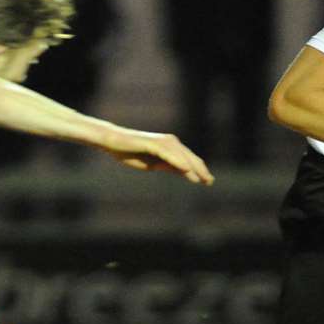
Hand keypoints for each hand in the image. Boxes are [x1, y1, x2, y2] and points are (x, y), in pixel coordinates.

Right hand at [98, 128, 214, 185]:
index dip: (199, 170)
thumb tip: (184, 171)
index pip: (188, 159)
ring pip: (182, 156)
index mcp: (170, 147)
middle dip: (201, 170)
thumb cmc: (130, 152)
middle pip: (189, 157)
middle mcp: (169, 142)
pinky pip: (169, 154)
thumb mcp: (152, 163)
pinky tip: (187, 170)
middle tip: (210, 182)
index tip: (208, 181)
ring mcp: (162, 142)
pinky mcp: (153, 144)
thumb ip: (168, 165)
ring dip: (193, 168)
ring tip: (202, 179)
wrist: (113, 142)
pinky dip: (178, 162)